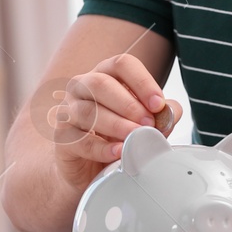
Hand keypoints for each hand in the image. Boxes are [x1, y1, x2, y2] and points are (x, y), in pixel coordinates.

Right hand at [52, 52, 181, 189]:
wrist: (88, 168)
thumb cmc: (117, 135)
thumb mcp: (143, 121)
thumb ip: (161, 114)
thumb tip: (170, 112)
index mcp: (105, 74)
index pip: (122, 64)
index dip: (142, 82)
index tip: (159, 104)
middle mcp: (82, 86)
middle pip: (100, 84)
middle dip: (128, 104)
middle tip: (148, 123)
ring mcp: (67, 110)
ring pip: (87, 111)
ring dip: (115, 125)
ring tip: (135, 138)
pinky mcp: (61, 137)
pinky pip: (79, 140)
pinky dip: (101, 148)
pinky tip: (118, 152)